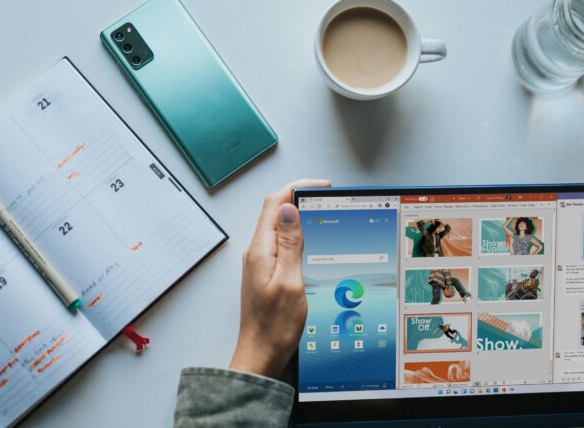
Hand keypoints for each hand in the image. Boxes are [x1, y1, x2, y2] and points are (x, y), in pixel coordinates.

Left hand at [229, 179, 330, 376]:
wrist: (261, 353)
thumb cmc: (275, 326)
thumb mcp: (290, 281)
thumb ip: (289, 244)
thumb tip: (289, 209)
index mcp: (260, 250)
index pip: (275, 203)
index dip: (298, 188)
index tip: (321, 186)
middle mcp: (257, 252)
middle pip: (275, 211)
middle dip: (300, 197)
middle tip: (326, 196)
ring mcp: (260, 261)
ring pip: (278, 226)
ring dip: (298, 215)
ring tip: (322, 212)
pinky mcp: (266, 271)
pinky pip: (280, 243)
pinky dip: (296, 233)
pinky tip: (310, 239)